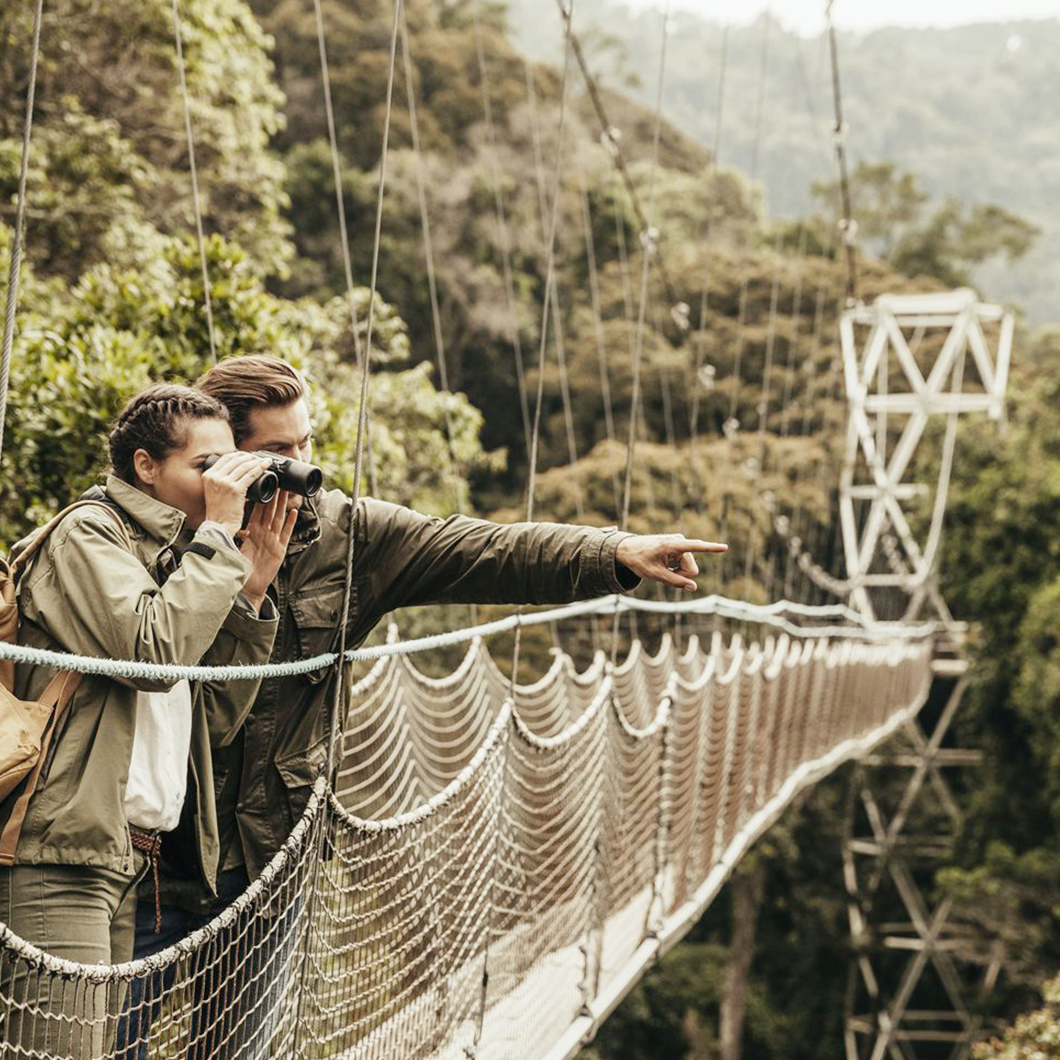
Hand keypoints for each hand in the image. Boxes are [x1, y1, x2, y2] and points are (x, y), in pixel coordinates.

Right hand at [202, 452, 271, 536]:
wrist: (219, 525)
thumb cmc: (219, 511)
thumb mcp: (213, 490)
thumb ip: (220, 479)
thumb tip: (235, 469)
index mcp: (208, 475)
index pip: (226, 458)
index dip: (240, 454)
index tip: (249, 456)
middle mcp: (215, 477)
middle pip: (236, 459)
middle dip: (250, 457)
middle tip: (259, 458)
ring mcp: (225, 482)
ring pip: (244, 465)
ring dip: (257, 461)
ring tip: (265, 461)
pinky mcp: (235, 489)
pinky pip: (251, 474)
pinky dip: (261, 467)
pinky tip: (267, 465)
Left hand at [238, 491, 297, 610]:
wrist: (248, 587)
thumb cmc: (241, 569)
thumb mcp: (235, 548)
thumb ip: (234, 535)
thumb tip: (223, 522)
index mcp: (253, 532)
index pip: (257, 511)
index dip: (260, 497)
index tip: (260, 483)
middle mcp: (264, 534)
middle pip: (270, 510)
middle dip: (274, 495)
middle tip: (276, 479)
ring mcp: (273, 540)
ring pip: (279, 518)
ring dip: (283, 504)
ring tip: (286, 490)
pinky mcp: (279, 549)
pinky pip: (286, 533)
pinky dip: (291, 523)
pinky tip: (294, 512)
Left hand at [615, 533, 727, 591]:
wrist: (628, 549)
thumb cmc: (639, 561)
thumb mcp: (655, 575)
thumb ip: (674, 582)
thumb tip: (694, 588)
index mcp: (673, 545)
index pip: (696, 547)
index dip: (711, 548)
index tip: (725, 547)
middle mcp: (679, 541)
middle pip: (692, 570)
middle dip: (682, 576)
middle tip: (664, 573)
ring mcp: (680, 543)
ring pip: (690, 568)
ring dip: (678, 572)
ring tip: (663, 566)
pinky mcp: (680, 546)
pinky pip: (686, 564)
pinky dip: (676, 567)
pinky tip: (665, 563)